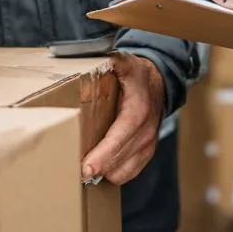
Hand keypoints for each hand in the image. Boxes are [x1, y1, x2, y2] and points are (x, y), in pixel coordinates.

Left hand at [80, 52, 164, 184]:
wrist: (157, 83)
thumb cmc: (135, 74)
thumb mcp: (123, 61)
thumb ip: (112, 60)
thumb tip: (99, 57)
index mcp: (137, 111)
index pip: (119, 138)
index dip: (102, 155)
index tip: (85, 169)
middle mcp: (146, 131)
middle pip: (118, 159)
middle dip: (97, 167)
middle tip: (74, 171)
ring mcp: (148, 145)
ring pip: (122, 171)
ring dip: (104, 172)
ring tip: (85, 167)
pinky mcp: (146, 154)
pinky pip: (128, 174)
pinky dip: (113, 173)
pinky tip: (101, 165)